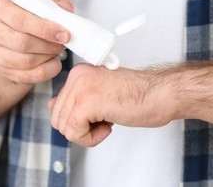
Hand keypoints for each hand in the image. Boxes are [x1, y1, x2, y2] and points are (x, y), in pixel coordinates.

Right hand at [0, 0, 72, 84]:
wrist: (17, 36)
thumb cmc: (32, 15)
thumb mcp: (44, 0)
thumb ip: (57, 0)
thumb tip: (65, 10)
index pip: (20, 20)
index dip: (44, 29)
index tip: (64, 33)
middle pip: (22, 42)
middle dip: (49, 44)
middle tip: (63, 42)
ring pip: (25, 61)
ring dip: (48, 57)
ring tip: (57, 50)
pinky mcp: (1, 70)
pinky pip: (28, 76)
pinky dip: (47, 70)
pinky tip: (53, 62)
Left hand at [48, 64, 176, 146]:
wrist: (160, 94)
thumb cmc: (138, 95)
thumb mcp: (99, 95)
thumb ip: (74, 100)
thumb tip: (52, 107)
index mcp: (79, 74)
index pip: (58, 106)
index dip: (78, 119)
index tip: (98, 114)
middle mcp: (77, 77)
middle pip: (58, 118)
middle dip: (80, 127)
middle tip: (103, 120)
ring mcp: (81, 88)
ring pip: (64, 127)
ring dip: (87, 134)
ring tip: (107, 122)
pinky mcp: (87, 103)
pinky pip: (74, 133)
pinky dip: (91, 138)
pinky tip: (109, 125)